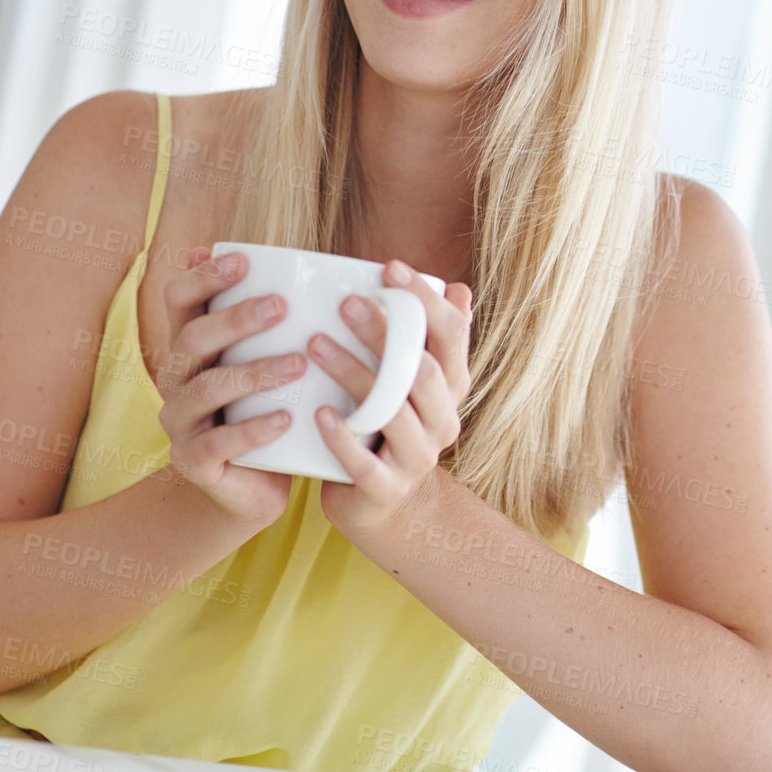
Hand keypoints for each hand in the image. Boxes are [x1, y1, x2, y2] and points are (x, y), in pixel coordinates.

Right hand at [155, 246, 305, 529]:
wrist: (251, 486)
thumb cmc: (267, 410)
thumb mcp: (266, 362)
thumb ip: (275, 323)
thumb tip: (305, 266)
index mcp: (189, 347)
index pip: (178, 299)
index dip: (203, 276)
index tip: (243, 260)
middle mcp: (175, 379)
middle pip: (192, 339)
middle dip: (236, 318)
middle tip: (281, 306)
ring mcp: (180, 422)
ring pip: (207, 389)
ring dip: (253, 373)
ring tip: (297, 364)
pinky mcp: (194, 461)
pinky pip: (219, 443)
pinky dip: (253, 430)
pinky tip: (286, 419)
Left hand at [310, 259, 470, 539]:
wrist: (381, 503)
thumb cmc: (388, 426)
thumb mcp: (414, 384)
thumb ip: (431, 340)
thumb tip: (458, 287)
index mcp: (453, 387)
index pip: (452, 334)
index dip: (426, 299)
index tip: (390, 267)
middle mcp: (444, 420)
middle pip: (422, 370)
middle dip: (384, 333)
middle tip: (344, 303)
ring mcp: (418, 457)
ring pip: (392, 411)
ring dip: (353, 374)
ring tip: (314, 345)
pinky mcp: (386, 489)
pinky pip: (365, 463)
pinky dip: (342, 437)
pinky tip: (319, 413)